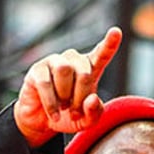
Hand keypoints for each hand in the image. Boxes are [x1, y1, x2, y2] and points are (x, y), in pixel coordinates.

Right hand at [14, 26, 122, 147]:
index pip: (101, 54)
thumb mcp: (86, 121)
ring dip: (65, 96)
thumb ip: (95, 113)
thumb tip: (92, 98)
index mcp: (89, 69)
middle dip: (81, 97)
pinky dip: (51, 104)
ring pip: (64, 70)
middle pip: (84, 72)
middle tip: (75, 112)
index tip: (116, 32)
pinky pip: (46, 83)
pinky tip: (54, 114)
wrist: (42, 122)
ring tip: (63, 107)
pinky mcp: (37, 69)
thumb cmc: (67, 116)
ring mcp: (54, 62)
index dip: (109, 43)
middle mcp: (73, 61)